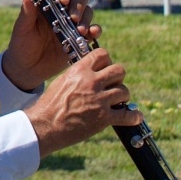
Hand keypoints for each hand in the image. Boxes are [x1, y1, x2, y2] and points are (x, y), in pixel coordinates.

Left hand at [2, 0, 97, 90]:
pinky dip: (95, 30)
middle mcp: (62, 11)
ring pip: (88, 12)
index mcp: (47, 5)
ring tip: (80, 30)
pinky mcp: (80, 39)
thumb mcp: (22, 28)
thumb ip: (26, 11)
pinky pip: (94, 31)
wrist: (28, 69)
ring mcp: (73, 25)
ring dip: (86, 18)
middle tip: (73, 17)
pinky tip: (91, 34)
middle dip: (79, 4)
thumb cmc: (22, 44)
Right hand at [25, 48, 141, 156]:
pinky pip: (128, 115)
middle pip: (119, 70)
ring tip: (117, 102)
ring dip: (122, 96)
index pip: (102, 54)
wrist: (45, 125)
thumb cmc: (49, 104)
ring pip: (125, 91)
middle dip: (118, 77)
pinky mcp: (104, 118)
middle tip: (113, 85)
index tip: (105, 68)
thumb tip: (91, 73)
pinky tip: (135, 117)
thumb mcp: (62, 81)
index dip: (106, 61)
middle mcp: (91, 82)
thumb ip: (78, 75)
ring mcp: (99, 100)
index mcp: (79, 71)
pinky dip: (134, 116)